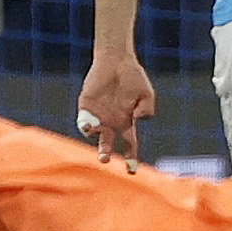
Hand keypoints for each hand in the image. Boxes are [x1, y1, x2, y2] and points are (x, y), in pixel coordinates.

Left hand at [76, 53, 154, 171]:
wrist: (116, 60)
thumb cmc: (133, 77)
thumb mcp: (147, 94)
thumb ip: (148, 109)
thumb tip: (138, 119)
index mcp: (127, 122)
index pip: (129, 145)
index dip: (131, 158)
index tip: (131, 170)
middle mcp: (111, 122)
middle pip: (107, 144)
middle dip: (105, 154)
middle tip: (104, 159)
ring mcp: (98, 115)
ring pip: (93, 134)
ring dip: (94, 137)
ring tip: (96, 132)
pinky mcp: (86, 106)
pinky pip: (84, 121)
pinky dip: (86, 126)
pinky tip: (90, 124)